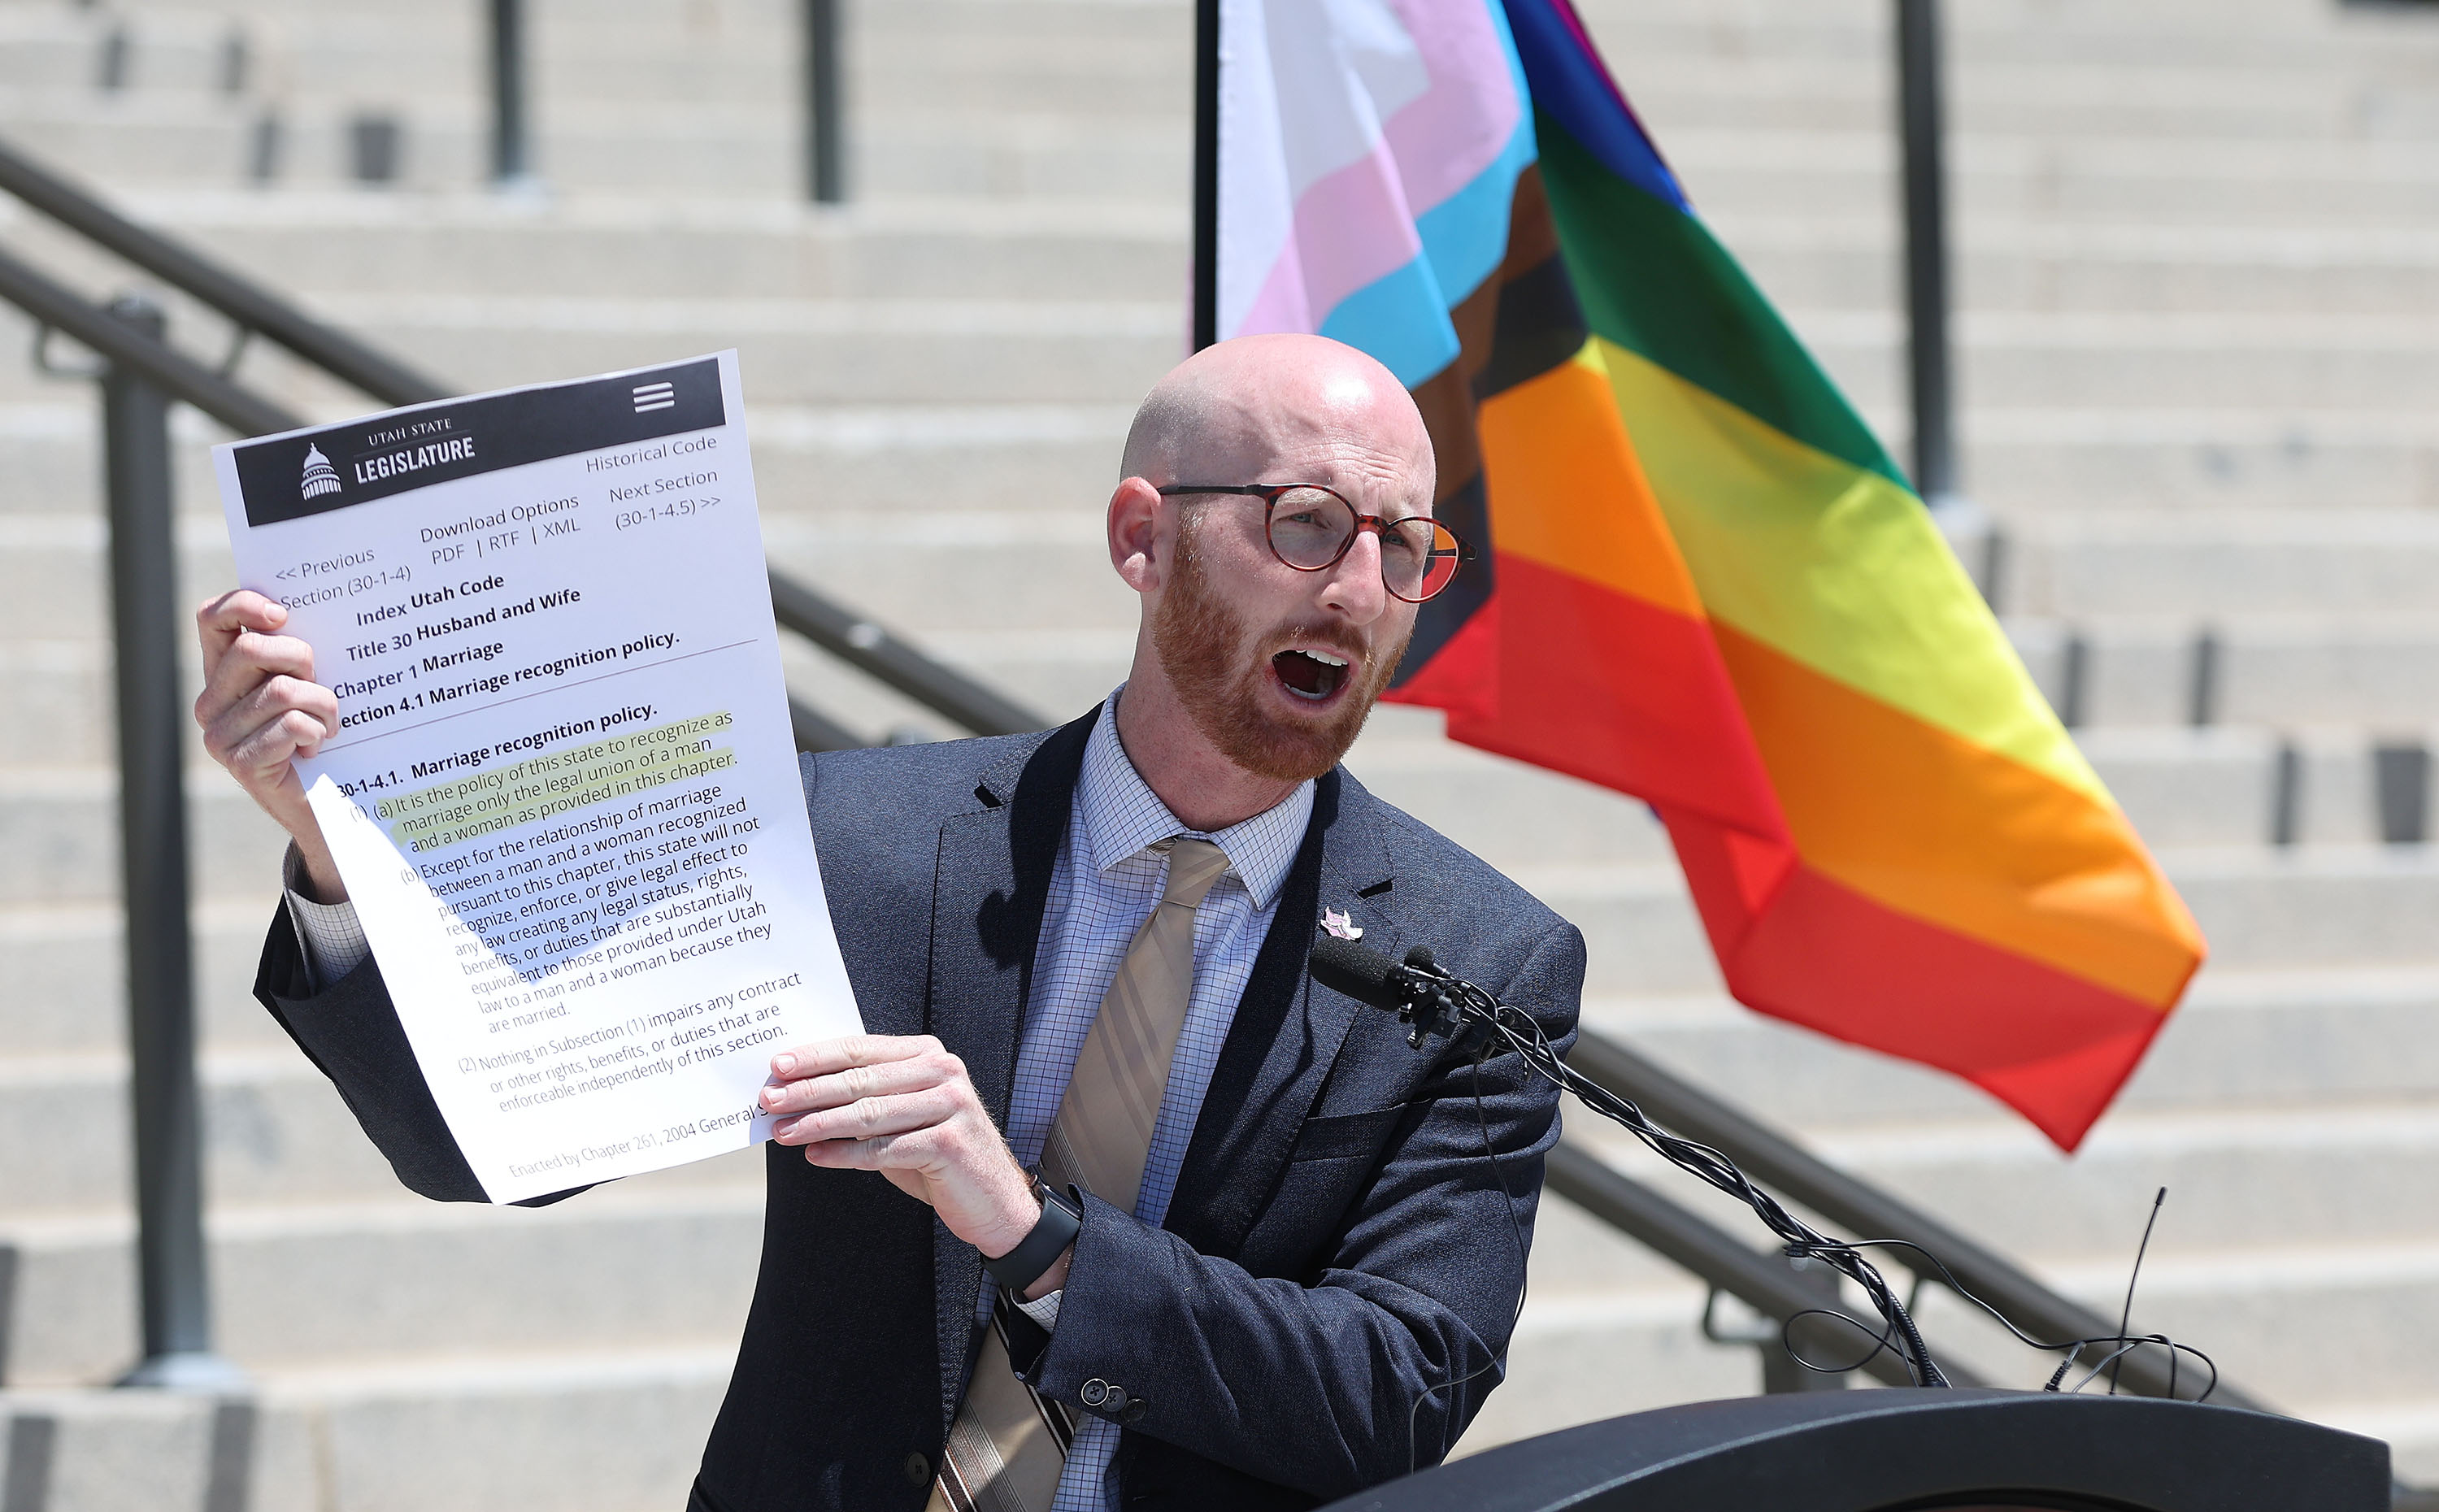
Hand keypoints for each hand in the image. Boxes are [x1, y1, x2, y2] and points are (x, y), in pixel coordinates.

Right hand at [194, 589, 344, 899]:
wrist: (327, 800)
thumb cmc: (321, 731)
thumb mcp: (308, 681)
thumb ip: (295, 651)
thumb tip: (301, 611)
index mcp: (222, 671)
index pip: (212, 618)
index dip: (245, 605)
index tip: (284, 615)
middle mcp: (211, 701)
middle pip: (252, 650)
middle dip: (302, 659)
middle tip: (321, 683)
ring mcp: (220, 735)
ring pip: (281, 691)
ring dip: (323, 704)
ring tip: (328, 724)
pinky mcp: (241, 763)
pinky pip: (290, 726)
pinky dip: (316, 732)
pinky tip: (315, 748)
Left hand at [765, 1035, 1071, 1294]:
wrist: (994, 1201)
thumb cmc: (937, 1156)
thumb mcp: (901, 1119)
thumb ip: (863, 1102)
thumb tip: (797, 1099)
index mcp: (928, 1055)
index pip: (861, 1048)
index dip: (817, 1056)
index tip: (777, 1064)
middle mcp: (943, 1072)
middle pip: (861, 1078)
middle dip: (809, 1089)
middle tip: (769, 1098)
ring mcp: (950, 1105)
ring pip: (869, 1113)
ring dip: (818, 1123)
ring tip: (783, 1131)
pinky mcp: (950, 1142)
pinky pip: (884, 1149)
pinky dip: (844, 1154)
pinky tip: (815, 1157)